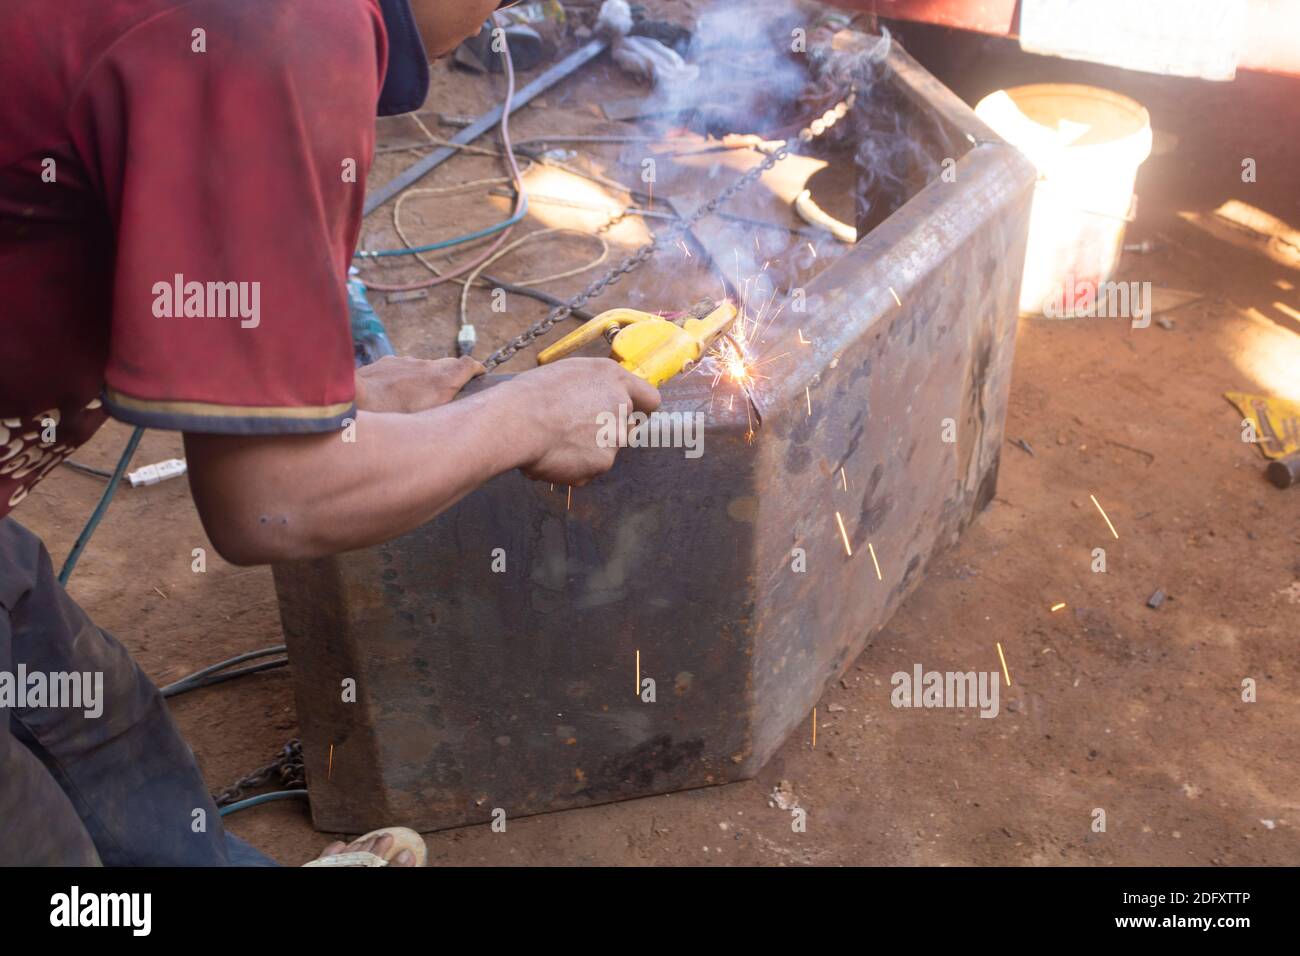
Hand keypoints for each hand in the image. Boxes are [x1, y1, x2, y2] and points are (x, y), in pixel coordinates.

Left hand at [354, 355, 483, 412]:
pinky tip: (396, 396)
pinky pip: (405, 369)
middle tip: (454, 392)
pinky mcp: (390, 362)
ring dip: (427, 380)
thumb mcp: (424, 421)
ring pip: (426, 368)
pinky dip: (407, 379)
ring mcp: (408, 362)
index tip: (481, 375)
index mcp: (442, 381)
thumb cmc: (388, 415)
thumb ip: (444, 412)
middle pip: (449, 365)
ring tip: (418, 401)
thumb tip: (455, 413)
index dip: (477, 369)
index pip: (470, 364)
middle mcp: (428, 366)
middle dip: (455, 375)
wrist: (352, 397)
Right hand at [506, 358, 660, 485]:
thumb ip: (592, 385)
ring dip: (587, 448)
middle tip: (574, 429)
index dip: (638, 408)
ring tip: (555, 440)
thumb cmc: (532, 393)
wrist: (518, 422)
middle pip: (626, 426)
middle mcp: (622, 406)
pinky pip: (590, 468)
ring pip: (606, 448)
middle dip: (606, 430)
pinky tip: (553, 455)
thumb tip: (594, 397)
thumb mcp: (567, 373)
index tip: (627, 413)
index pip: (649, 399)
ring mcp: (615, 437)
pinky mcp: (603, 462)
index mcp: (614, 378)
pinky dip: (574, 466)